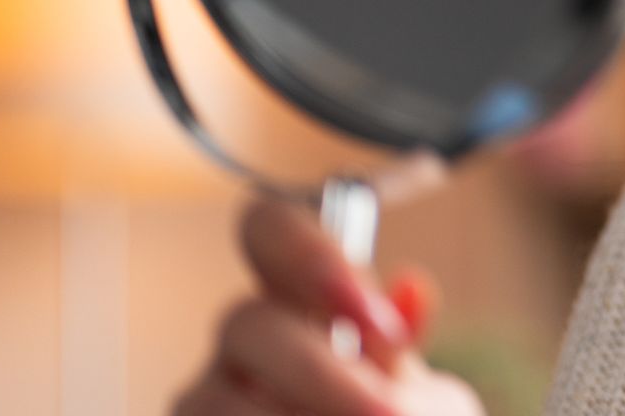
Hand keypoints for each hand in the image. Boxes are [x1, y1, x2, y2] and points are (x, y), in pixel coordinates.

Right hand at [171, 191, 484, 415]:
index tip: (381, 324)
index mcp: (299, 298)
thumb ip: (399, 345)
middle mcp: (241, 343)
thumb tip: (412, 286)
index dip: (311, 255)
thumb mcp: (419, 394)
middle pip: (246, 323)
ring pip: (213, 401)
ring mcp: (204, 402)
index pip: (267, 227)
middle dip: (323, 375)